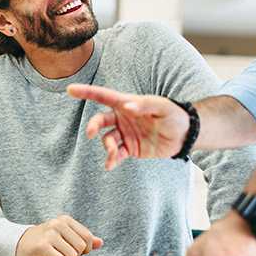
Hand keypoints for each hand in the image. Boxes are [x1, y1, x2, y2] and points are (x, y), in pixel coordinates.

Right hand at [15, 215, 103, 255]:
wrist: (19, 243)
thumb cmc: (44, 240)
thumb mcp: (64, 235)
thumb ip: (82, 238)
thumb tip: (99, 243)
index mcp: (65, 220)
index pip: (87, 237)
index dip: (85, 248)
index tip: (75, 251)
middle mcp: (58, 224)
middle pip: (81, 247)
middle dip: (74, 255)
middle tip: (62, 253)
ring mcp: (50, 234)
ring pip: (72, 255)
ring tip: (54, 255)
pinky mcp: (42, 246)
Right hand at [66, 84, 190, 170]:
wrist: (185, 135)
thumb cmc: (174, 115)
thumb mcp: (162, 107)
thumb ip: (144, 105)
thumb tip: (127, 106)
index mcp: (127, 103)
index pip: (104, 96)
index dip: (87, 92)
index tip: (70, 90)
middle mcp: (123, 118)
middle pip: (100, 121)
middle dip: (93, 126)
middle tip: (91, 133)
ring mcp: (125, 134)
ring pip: (107, 140)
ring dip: (108, 148)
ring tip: (114, 155)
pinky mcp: (131, 148)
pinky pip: (116, 154)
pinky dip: (112, 160)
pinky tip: (110, 165)